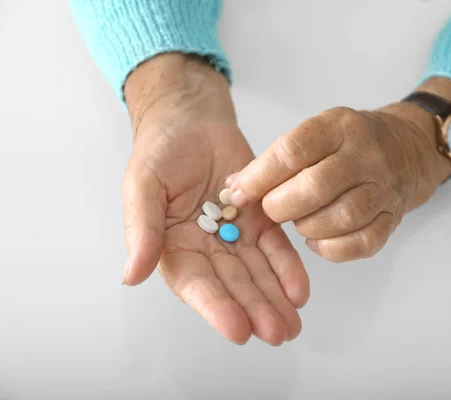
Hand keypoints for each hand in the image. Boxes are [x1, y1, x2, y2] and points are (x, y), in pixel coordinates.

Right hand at [121, 53, 308, 344]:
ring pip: (258, 272)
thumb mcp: (142, 186)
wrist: (192, 121)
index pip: (196, 284)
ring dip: (275, 299)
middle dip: (256, 310)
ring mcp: (236, 236)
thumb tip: (131, 276)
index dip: (216, 307)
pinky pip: (276, 246)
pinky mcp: (260, 220)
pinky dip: (288, 267)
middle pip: (233, 285)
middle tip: (279, 333)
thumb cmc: (160, 152)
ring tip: (293, 324)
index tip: (239, 329)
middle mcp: (207, 250)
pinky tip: (300, 289)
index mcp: (174, 248)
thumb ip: (141, 229)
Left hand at [226, 89, 450, 261]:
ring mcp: (383, 187)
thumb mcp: (316, 134)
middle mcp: (365, 155)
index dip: (260, 176)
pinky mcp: (392, 218)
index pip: (294, 150)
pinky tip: (317, 239)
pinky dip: (332, 248)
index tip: (239, 192)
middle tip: (271, 210)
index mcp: (339, 127)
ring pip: (341, 217)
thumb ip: (275, 160)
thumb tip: (234, 188)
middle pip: (317, 186)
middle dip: (282, 206)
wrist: (406, 149)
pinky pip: (362, 243)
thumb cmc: (347, 144)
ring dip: (308, 226)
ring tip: (298, 222)